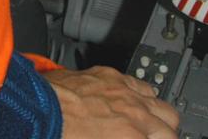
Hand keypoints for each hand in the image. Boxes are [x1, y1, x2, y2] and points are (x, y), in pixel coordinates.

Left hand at [48, 65, 178, 137]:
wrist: (36, 111)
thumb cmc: (60, 137)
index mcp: (131, 137)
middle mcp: (134, 113)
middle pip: (171, 127)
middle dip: (163, 137)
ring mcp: (124, 91)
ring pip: (162, 106)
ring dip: (158, 120)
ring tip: (149, 130)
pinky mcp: (109, 75)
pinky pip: (140, 84)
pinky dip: (142, 98)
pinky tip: (134, 105)